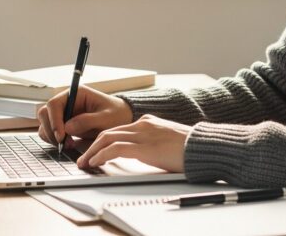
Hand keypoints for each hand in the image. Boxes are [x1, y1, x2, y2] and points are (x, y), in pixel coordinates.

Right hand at [37, 85, 132, 145]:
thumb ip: (88, 121)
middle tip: (63, 143)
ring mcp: (64, 114)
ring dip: (51, 137)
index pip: (54, 104)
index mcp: (76, 94)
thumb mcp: (106, 118)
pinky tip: (68, 145)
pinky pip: (50, 132)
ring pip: (45, 124)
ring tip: (68, 145)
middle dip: (50, 130)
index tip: (61, 135)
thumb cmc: (116, 115)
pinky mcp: (64, 125)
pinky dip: (54, 141)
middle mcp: (67, 102)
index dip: (54, 120)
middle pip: (45, 113)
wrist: (122, 120)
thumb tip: (67, 127)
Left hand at [76, 114, 190, 172]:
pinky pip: (115, 149)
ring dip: (92, 151)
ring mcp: (142, 134)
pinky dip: (101, 155)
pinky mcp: (143, 147)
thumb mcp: (169, 140)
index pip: (119, 129)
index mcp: (148, 122)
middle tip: (83, 156)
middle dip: (93, 144)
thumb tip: (149, 153)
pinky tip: (95, 162)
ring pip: (107, 138)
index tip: (95, 149)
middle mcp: (142, 124)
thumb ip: (155, 142)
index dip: (104, 140)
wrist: (202, 146)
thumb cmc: (190, 147)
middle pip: (109, 131)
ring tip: (84, 162)